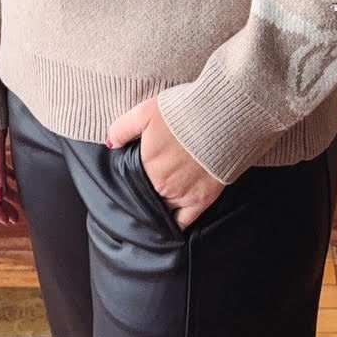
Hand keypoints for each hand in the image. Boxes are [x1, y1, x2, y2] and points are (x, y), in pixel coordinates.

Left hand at [106, 97, 225, 230]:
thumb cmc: (186, 112)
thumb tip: (111, 144)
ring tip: (160, 201)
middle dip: (145, 192)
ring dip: (160, 206)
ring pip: (163, 210)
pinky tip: (171, 222)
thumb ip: (123, 128)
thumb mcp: (147, 112)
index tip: (133, 178)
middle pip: (147, 196)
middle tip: (148, 186)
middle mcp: (163, 186)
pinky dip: (176, 224)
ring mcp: (184, 195)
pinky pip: (184, 222)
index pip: (131, 182)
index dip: (131, 180)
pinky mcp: (203, 200)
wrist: (225, 117)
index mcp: (147, 167)